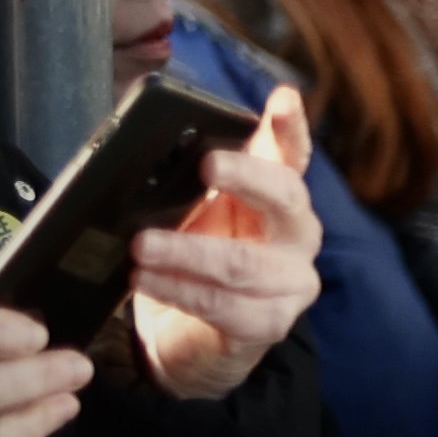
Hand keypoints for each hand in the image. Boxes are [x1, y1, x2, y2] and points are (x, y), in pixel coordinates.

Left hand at [126, 88, 325, 399]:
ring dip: (188, 251)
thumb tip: (145, 150)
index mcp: (278, 197)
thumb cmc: (190, 261)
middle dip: (246, 177)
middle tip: (206, 164)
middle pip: (286, 197)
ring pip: (243, 262)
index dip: (290, 127)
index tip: (281, 99)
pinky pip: (224, 306)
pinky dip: (179, 290)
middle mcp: (296, 234)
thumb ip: (185, 184)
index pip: (291, 154)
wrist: (187, 337)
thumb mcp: (187, 214)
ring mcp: (290, 281)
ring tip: (141, 245)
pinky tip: (145, 279)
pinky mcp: (269, 323)